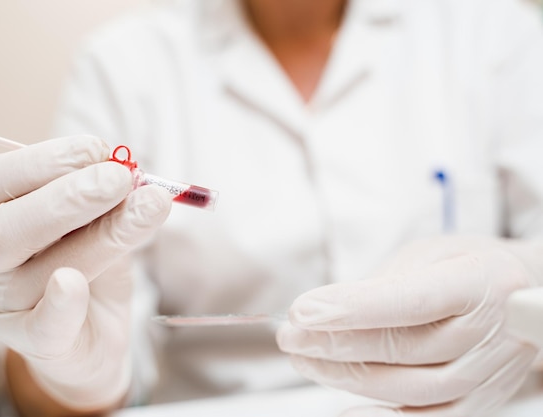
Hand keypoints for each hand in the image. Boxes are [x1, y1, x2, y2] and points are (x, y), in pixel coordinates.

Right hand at [0, 136, 171, 409]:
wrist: (89, 332)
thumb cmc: (83, 262)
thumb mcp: (93, 222)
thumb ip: (104, 202)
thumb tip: (136, 176)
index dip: (46, 160)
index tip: (98, 149)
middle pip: (8, 227)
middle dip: (70, 197)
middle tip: (120, 178)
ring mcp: (0, 308)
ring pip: (39, 270)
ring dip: (100, 236)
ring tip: (147, 209)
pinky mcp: (33, 345)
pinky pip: (43, 326)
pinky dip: (62, 303)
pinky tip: (73, 283)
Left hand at [277, 236, 539, 416]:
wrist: (520, 294)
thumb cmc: (467, 267)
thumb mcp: (429, 253)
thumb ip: (385, 282)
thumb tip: (327, 311)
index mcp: (481, 282)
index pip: (410, 301)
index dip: (352, 308)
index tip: (303, 311)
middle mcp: (490, 333)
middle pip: (404, 348)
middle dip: (335, 343)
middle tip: (292, 334)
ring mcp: (487, 374)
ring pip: (409, 388)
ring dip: (346, 377)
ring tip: (305, 359)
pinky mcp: (479, 402)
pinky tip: (343, 406)